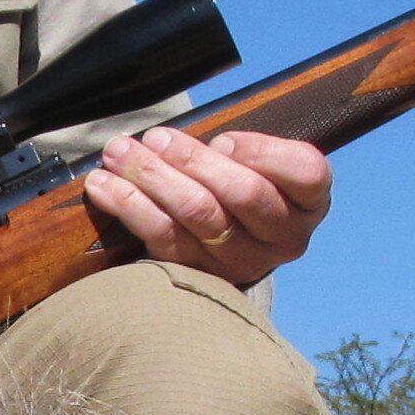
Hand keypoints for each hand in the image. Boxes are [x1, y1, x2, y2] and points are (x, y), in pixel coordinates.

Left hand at [84, 129, 333, 284]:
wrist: (230, 238)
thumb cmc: (242, 180)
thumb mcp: (257, 158)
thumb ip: (239, 147)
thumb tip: (191, 145)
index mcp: (310, 200)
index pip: (303, 172)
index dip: (261, 153)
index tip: (222, 138)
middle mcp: (286, 236)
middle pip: (242, 193)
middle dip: (191, 159)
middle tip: (153, 138)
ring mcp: (246, 261)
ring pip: (198, 215)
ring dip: (152, 178)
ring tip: (118, 154)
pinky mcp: (204, 276)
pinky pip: (164, 239)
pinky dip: (129, 206)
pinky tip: (103, 186)